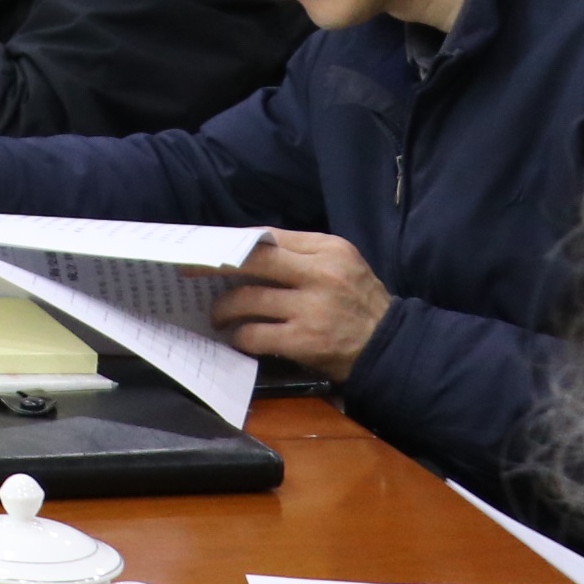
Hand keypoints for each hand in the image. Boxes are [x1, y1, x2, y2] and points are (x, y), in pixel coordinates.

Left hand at [211, 229, 392, 379]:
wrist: (393, 346)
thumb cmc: (359, 303)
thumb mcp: (341, 266)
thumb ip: (300, 255)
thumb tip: (243, 252)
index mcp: (329, 249)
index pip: (269, 237)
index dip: (233, 243)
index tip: (209, 248)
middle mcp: (321, 274)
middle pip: (252, 261)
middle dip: (213, 266)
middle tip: (190, 273)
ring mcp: (312, 308)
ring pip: (246, 299)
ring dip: (223, 308)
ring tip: (218, 314)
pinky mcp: (305, 339)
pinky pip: (254, 334)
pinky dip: (240, 337)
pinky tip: (238, 338)